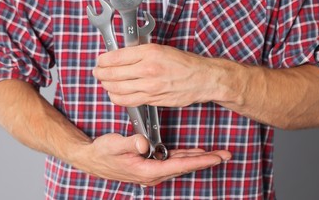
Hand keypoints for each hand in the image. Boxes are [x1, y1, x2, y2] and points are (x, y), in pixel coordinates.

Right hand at [75, 133, 230, 185]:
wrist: (92, 159)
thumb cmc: (103, 152)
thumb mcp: (114, 144)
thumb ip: (130, 143)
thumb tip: (144, 143)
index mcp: (146, 171)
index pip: (178, 166)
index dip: (198, 161)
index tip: (215, 157)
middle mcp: (152, 174)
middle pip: (184, 167)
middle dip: (205, 161)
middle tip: (225, 154)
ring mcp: (152, 172)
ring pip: (180, 165)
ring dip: (197, 159)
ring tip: (215, 154)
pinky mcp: (150, 166)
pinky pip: (172, 162)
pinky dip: (185, 157)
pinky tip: (193, 153)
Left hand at [93, 44, 229, 106]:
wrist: (202, 79)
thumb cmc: (183, 63)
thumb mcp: (160, 49)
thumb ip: (139, 53)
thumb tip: (119, 56)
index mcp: (149, 53)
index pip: (115, 57)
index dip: (103, 60)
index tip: (100, 61)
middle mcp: (147, 70)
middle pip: (112, 74)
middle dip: (100, 73)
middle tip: (97, 72)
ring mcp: (149, 87)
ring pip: (117, 89)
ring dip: (106, 86)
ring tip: (105, 82)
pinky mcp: (151, 99)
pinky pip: (127, 101)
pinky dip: (117, 97)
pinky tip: (115, 93)